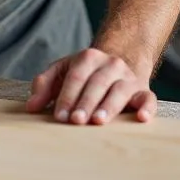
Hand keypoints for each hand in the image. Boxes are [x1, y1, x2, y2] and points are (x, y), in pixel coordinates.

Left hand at [25, 48, 156, 124]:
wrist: (118, 63)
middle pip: (97, 83)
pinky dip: (147, 108)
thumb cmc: (84, 74)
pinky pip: (148, 99)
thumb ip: (44, 86)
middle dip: (85, 103)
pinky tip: (141, 118)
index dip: (66, 97)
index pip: (76, 77)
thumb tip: (31, 107)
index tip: (58, 117)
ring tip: (98, 121)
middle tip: (76, 121)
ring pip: (120, 91)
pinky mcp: (143, 91)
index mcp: (88, 58)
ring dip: (109, 106)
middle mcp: (110, 65)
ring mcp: (128, 77)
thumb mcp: (62, 72)